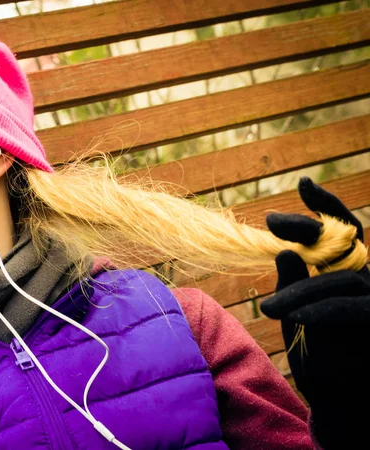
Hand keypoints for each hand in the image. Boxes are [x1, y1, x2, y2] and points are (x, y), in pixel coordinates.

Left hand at [260, 177, 369, 448]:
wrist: (336, 401)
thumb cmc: (314, 352)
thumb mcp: (293, 314)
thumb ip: (291, 283)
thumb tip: (285, 251)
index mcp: (344, 270)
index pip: (341, 229)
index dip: (326, 205)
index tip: (303, 183)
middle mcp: (366, 277)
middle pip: (346, 239)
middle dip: (308, 226)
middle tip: (272, 221)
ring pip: (341, 277)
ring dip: (301, 289)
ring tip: (269, 308)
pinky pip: (351, 308)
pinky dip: (323, 310)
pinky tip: (296, 316)